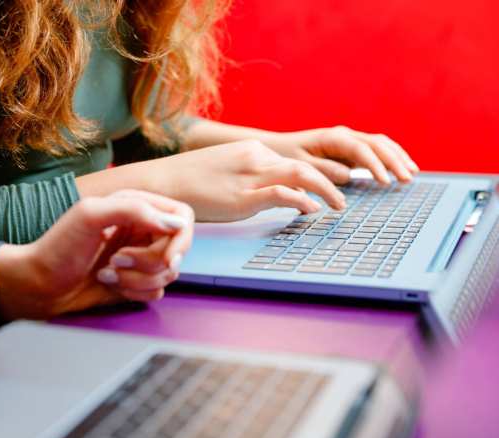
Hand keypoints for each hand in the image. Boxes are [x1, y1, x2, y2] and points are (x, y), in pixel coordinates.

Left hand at [0, 190, 193, 319]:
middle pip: (177, 250)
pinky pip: (156, 291)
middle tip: (116, 261)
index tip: (167, 258)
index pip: (181, 218)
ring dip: (137, 279)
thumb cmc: (58, 246)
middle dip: (149, 263)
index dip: (181, 239)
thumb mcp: (90, 215)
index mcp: (135, 207)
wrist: (38, 284)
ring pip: (168, 274)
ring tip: (107, 273)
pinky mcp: (136, 282)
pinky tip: (109, 284)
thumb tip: (176, 225)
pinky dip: (135, 292)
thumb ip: (135, 210)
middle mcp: (142, 231)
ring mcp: (140, 258)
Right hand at [76, 140, 346, 221]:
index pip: (296, 161)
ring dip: (327, 191)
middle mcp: (256, 158)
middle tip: (347, 198)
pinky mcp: (242, 196)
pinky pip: (282, 194)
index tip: (335, 187)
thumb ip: (252, 177)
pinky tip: (311, 212)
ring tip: (340, 207)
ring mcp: (250, 176)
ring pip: (302, 175)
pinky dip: (302, 202)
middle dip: (334, 180)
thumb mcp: (226, 172)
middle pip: (307, 165)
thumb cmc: (192, 182)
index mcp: (254, 151)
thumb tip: (276, 194)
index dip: (322, 175)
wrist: (163, 182)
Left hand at [265, 126, 418, 184]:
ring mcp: (349, 141)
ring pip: (380, 145)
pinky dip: (390, 158)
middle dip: (394, 161)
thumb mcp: (300, 166)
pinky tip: (401, 169)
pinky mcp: (350, 149)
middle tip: (406, 179)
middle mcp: (344, 135)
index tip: (385, 182)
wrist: (277, 149)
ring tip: (411, 174)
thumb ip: (323, 170)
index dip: (375, 165)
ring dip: (397, 157)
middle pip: (377, 144)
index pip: (361, 149)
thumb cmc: (286, 159)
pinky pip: (376, 151)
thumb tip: (348, 175)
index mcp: (332, 138)